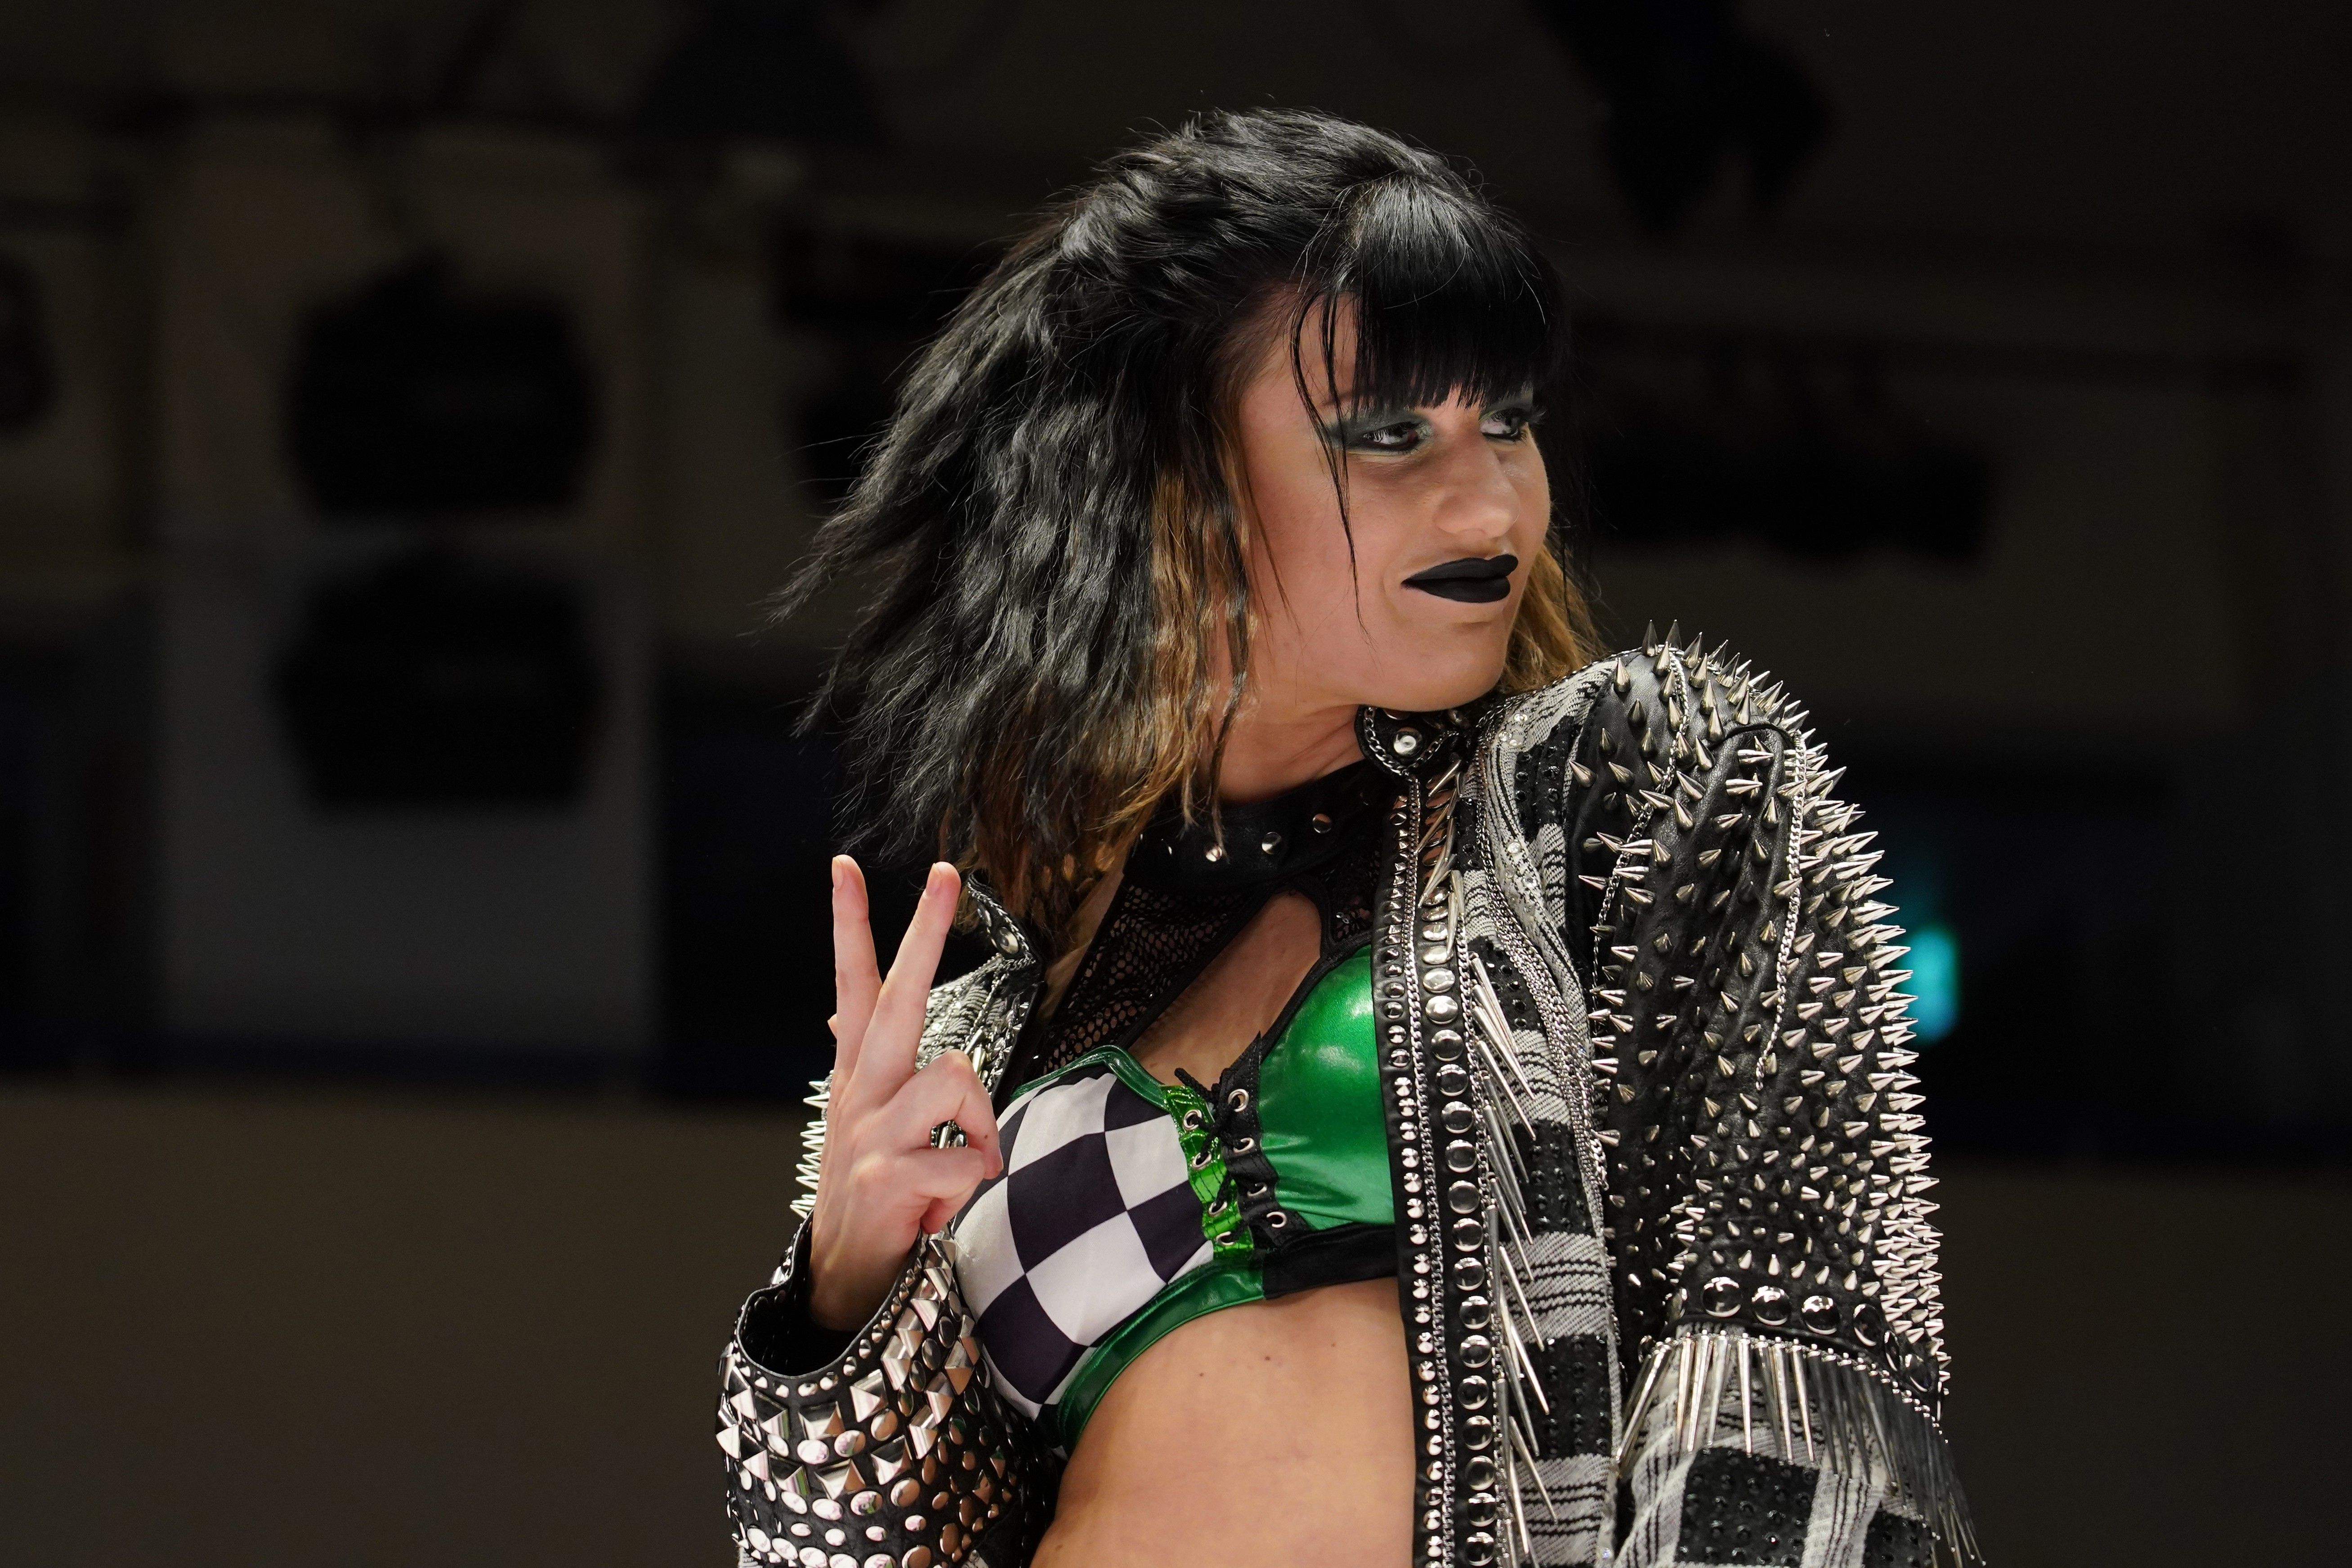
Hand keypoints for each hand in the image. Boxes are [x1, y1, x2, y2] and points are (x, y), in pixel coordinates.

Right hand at [805, 857, 1002, 1331]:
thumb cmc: (876, 1191)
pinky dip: (971, 1182)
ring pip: (955, 1076)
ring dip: (980, 1124)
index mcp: (859, 1074)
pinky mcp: (890, 1175)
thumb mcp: (865, 1120)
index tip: (845, 866)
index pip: (853, 985)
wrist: (846, 1277)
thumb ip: (862, 1061)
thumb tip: (841, 1006)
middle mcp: (862, 1091)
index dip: (851, 926)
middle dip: (924, 932)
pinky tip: (941, 1205)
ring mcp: (873, 1131)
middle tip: (944, 873)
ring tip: (961, 1163)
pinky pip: (969, 1156)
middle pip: (898, 997)